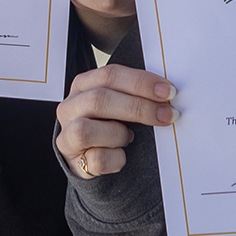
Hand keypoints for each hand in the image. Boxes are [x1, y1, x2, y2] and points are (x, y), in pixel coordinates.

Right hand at [57, 63, 177, 178]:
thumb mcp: (118, 102)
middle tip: (167, 115)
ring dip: (118, 134)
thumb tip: (167, 94)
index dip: (141, 82)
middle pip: (100, 99)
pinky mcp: (72, 160)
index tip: (168, 91)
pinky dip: (116, 159)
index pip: (110, 75)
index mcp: (83, 84)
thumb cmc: (108, 123)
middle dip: (139, 107)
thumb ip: (133, 94)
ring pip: (87, 130)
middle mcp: (71, 106)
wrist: (87, 155)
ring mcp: (67, 134)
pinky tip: (122, 155)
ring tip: (130, 137)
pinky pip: (96, 159)